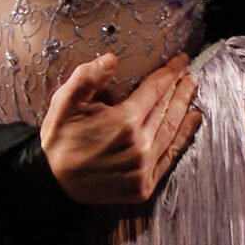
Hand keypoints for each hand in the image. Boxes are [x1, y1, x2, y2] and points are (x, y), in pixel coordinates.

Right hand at [40, 52, 202, 204]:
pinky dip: (183, 137)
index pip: (154, 90)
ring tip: (192, 91)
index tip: (179, 61)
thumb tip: (112, 59)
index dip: (168, 73)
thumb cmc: (59, 139)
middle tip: (189, 73)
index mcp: (123, 121)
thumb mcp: (65, 101)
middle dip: (179, 88)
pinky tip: (192, 120)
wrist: (52, 182)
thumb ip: (87, 76)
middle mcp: (139, 145)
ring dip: (184, 108)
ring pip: (172, 131)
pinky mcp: (144, 185)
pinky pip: (170, 157)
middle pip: (167, 109)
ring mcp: (144, 168)